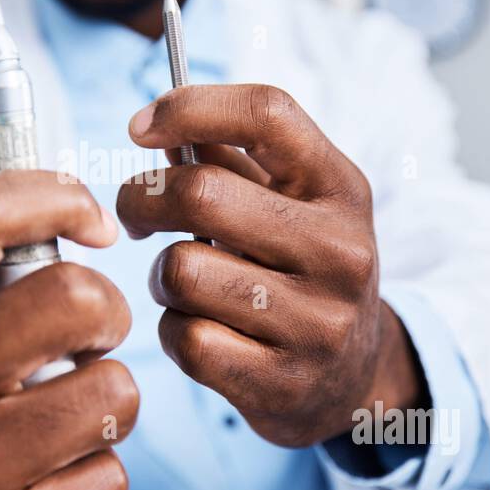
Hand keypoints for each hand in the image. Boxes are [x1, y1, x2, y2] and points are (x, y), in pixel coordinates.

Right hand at [0, 138, 137, 489]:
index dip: (58, 196)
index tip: (95, 221)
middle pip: (70, 298)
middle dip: (107, 313)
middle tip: (89, 338)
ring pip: (110, 392)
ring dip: (109, 403)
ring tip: (66, 419)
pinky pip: (109, 476)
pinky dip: (99, 477)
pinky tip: (54, 486)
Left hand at [116, 84, 425, 448]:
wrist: (353, 377)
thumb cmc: (300, 270)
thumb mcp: (293, 205)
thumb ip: (232, 159)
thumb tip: (157, 123)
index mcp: (342, 188)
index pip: (266, 112)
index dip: (189, 106)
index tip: (141, 127)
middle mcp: (340, 251)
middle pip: (200, 192)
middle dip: (142, 198)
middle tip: (135, 215)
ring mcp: (317, 322)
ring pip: (181, 271)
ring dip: (161, 275)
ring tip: (184, 283)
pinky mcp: (283, 383)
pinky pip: (185, 339)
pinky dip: (173, 330)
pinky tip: (198, 329)